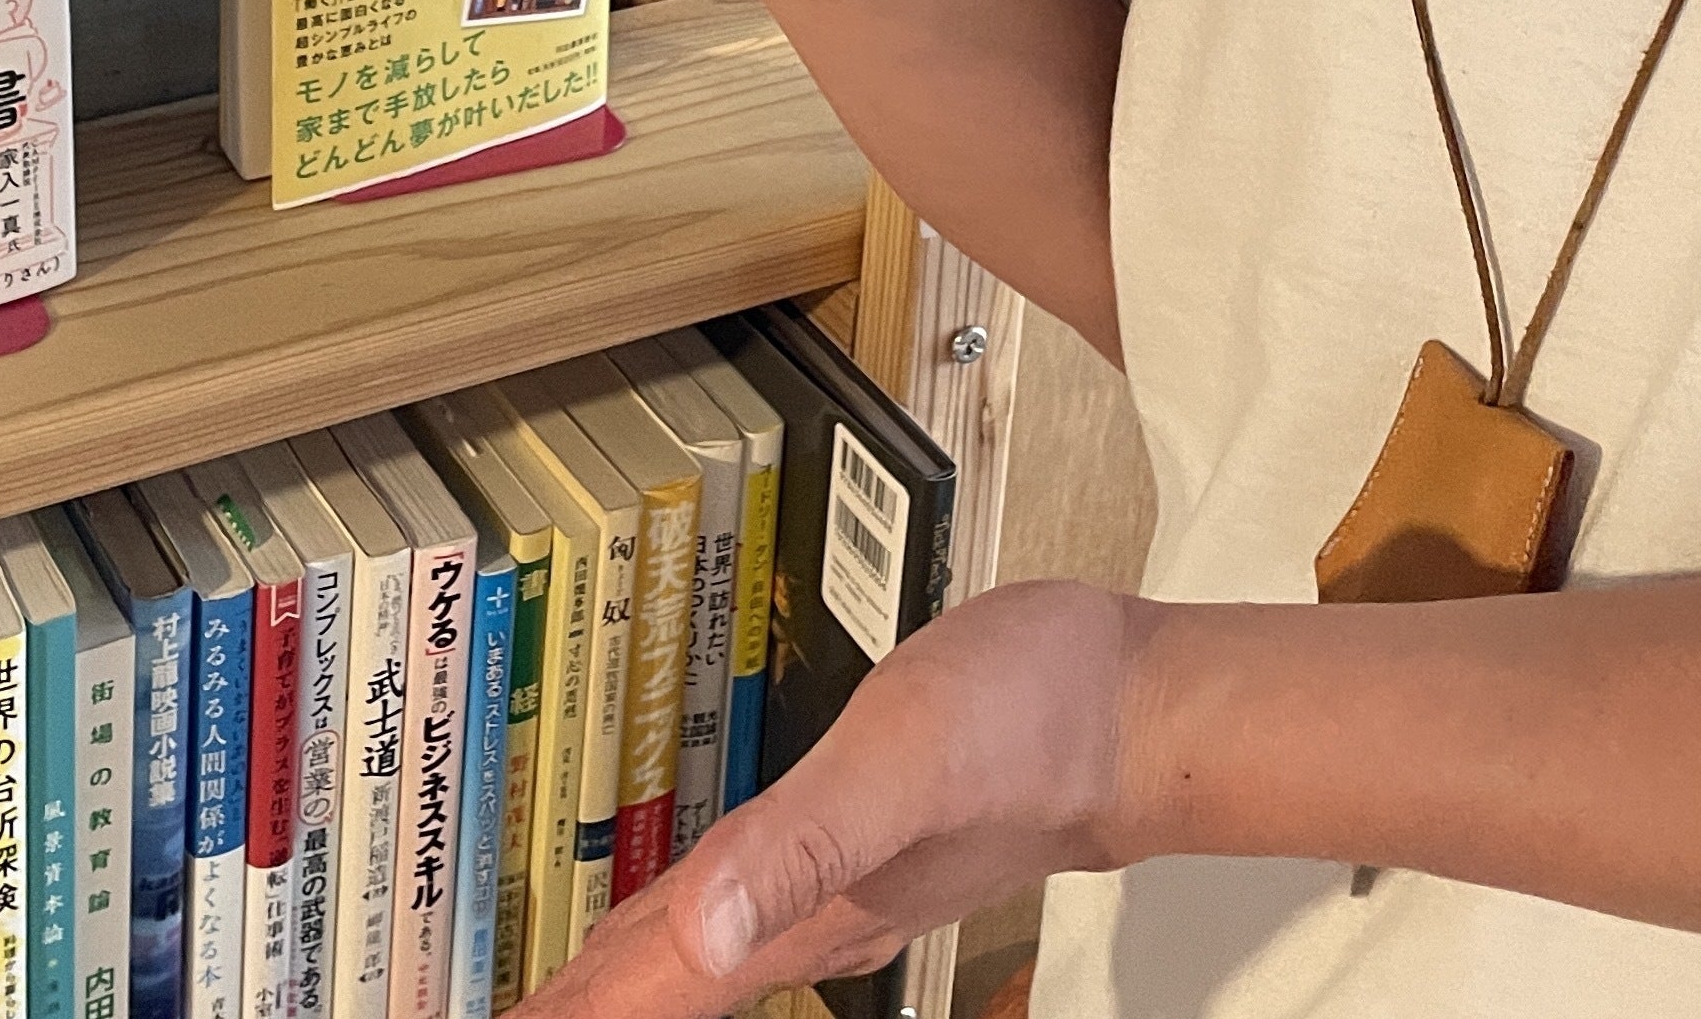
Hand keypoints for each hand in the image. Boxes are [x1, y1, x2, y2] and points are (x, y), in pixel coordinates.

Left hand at [516, 581, 1153, 1018]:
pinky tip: (685, 919)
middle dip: (585, 1013)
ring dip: (626, 990)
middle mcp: (813, 923)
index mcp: (802, 915)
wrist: (1136, 712)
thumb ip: (794, 845)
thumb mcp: (898, 762)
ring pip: (702, 963)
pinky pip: (744, 910)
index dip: (572, 1018)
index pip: (654, 992)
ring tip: (563, 1001)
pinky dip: (686, 931)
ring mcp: (842, 895)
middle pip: (665, 994)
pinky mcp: (865, 853)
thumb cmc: (1032, 725)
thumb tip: (700, 931)